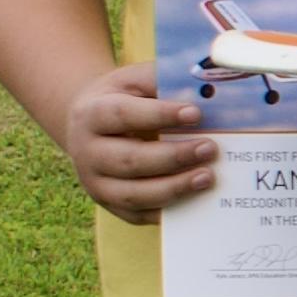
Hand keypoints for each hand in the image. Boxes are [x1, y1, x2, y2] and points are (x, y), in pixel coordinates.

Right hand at [61, 62, 218, 220]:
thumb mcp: (133, 81)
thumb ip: (161, 81)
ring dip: (174, 188)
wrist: (89, 126)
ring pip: (133, 193)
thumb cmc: (121, 99)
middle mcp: (86, 152)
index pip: (123, 115)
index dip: (159, 115)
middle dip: (173, 157)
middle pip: (130, 160)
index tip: (195, 114)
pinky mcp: (108, 204)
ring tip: (208, 177)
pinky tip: (195, 201)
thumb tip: (202, 87)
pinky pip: (138, 214)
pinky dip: (167, 210)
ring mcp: (95, 183)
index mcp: (91, 114)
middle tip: (210, 149)